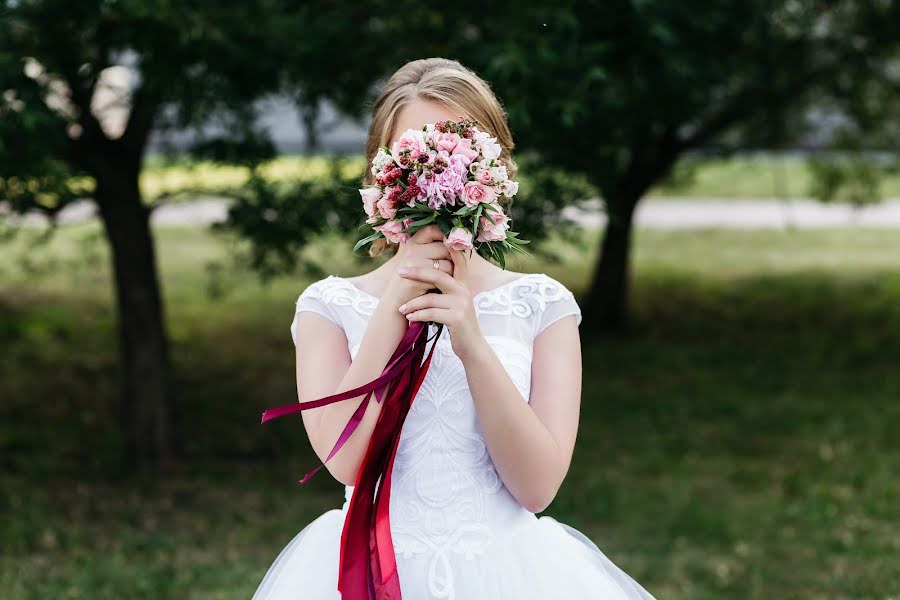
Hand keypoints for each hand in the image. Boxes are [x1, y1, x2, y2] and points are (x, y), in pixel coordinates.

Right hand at [382, 224, 453, 308]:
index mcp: (412, 243)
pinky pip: (442, 277)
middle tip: (450, 269)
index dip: (445, 234)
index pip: (432, 230)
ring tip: (443, 280)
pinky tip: (439, 287)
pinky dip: (445, 283)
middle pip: (445, 248)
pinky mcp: (417, 279)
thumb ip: (433, 249)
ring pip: (447, 263)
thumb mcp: (420, 261)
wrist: (398, 303)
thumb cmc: (414, 281)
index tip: (452, 243)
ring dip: (451, 273)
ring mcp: (413, 264)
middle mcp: (411, 251)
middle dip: (452, 258)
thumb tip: (457, 239)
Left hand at [396, 246, 486, 360]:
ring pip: (430, 298)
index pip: (457, 260)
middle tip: (400, 272)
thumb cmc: (457, 322)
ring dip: (412, 304)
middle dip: (416, 272)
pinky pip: (431, 313)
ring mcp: (461, 304)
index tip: (434, 237)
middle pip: (437, 274)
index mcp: (462, 283)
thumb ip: (446, 287)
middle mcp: (463, 290)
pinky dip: (418, 315)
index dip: (447, 247)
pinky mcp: (457, 318)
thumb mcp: (455, 301)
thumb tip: (424, 272)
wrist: (471, 345)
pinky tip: (410, 318)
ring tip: (402, 309)